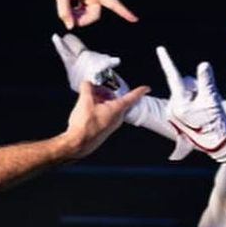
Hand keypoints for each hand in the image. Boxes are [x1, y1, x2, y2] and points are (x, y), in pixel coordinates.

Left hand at [40, 0, 137, 28]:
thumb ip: (65, 11)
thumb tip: (70, 26)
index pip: (112, 2)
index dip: (124, 11)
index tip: (135, 19)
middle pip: (95, 14)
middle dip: (82, 19)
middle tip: (67, 18)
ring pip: (88, 13)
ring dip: (77, 15)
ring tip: (65, 9)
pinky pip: (83, 9)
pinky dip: (75, 11)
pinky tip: (67, 4)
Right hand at [53, 35, 191, 159]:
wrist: (76, 146)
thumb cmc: (84, 126)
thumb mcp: (85, 101)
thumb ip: (88, 88)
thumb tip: (88, 81)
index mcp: (118, 109)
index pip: (134, 96)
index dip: (141, 90)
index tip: (148, 86)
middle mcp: (117, 118)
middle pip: (118, 100)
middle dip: (109, 92)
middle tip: (99, 86)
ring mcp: (110, 126)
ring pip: (110, 108)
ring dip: (101, 100)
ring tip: (89, 95)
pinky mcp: (102, 131)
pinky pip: (103, 115)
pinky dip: (97, 108)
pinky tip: (86, 108)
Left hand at [157, 46, 225, 169]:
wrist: (217, 143)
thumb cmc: (215, 122)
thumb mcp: (212, 99)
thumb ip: (206, 80)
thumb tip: (203, 64)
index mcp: (179, 103)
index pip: (173, 77)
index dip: (167, 61)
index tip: (160, 48)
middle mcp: (172, 107)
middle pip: (183, 84)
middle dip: (195, 88)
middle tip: (206, 102)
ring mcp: (173, 113)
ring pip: (184, 92)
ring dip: (194, 96)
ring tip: (204, 110)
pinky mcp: (176, 117)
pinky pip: (184, 100)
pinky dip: (192, 102)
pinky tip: (199, 113)